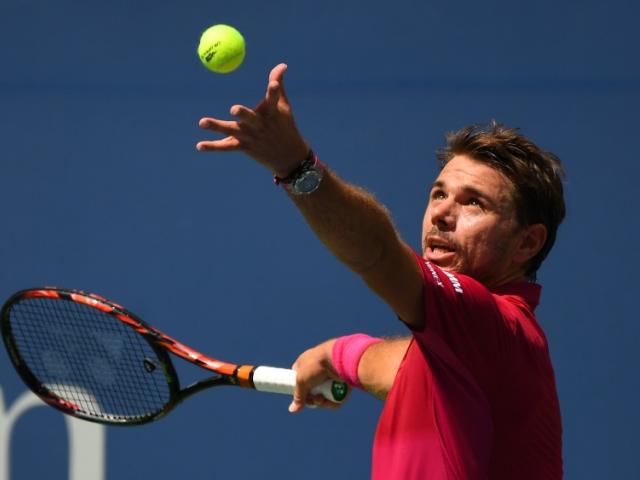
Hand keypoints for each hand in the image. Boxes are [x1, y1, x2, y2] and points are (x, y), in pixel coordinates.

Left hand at [196, 63, 309, 177]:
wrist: (288, 156)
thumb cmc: (284, 126)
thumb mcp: (282, 106)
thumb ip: (277, 85)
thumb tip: (282, 64)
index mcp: (272, 113)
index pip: (273, 100)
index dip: (274, 91)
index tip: (273, 84)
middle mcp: (260, 125)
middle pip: (250, 118)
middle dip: (243, 114)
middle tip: (233, 109)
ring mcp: (251, 137)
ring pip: (232, 131)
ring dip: (217, 127)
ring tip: (202, 122)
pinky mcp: (244, 147)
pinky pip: (227, 147)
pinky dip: (213, 146)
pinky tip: (199, 146)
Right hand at [289, 339, 345, 412]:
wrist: (339, 359)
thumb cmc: (316, 365)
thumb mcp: (301, 380)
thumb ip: (298, 396)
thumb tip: (292, 410)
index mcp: (305, 365)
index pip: (299, 380)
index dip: (299, 390)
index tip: (300, 398)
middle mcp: (317, 371)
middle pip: (312, 392)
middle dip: (312, 399)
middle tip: (314, 399)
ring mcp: (330, 377)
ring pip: (324, 397)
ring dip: (322, 402)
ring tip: (322, 398)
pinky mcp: (341, 384)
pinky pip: (335, 398)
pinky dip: (333, 402)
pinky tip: (331, 400)